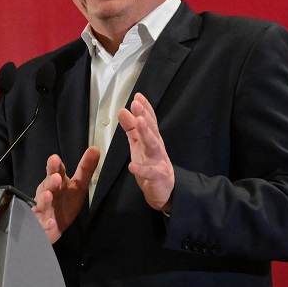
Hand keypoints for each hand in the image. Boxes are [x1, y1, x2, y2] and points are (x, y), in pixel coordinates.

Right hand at [32, 147, 99, 243]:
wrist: (54, 225)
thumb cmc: (65, 202)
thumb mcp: (79, 185)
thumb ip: (86, 168)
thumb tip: (95, 149)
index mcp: (57, 183)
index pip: (56, 171)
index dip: (55, 165)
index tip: (55, 159)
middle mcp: (48, 193)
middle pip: (47, 185)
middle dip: (50, 181)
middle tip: (56, 178)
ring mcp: (43, 208)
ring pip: (41, 203)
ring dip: (45, 199)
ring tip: (49, 196)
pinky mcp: (40, 224)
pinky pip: (41, 224)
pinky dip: (45, 224)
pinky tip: (51, 223)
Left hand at [118, 93, 173, 212]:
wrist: (164, 191)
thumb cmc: (151, 164)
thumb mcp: (139, 144)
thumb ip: (131, 128)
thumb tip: (123, 110)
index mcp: (152, 139)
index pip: (149, 121)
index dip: (144, 108)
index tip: (137, 96)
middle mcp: (156, 147)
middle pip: (151, 129)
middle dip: (144, 115)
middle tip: (136, 103)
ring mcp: (158, 161)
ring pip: (153, 146)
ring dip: (146, 133)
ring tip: (138, 122)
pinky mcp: (157, 177)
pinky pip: (149, 173)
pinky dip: (141, 169)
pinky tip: (132, 166)